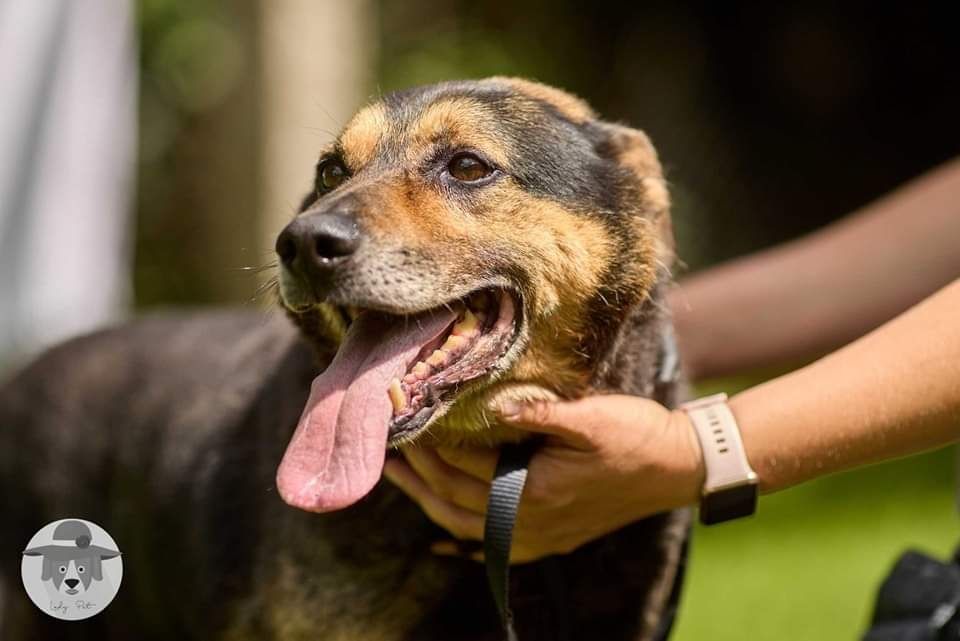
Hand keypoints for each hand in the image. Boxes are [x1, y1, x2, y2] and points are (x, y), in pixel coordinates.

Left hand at [382, 395, 703, 562]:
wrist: (677, 468)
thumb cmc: (636, 436)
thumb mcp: (590, 417)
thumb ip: (539, 412)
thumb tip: (492, 402)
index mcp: (534, 491)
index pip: (466, 468)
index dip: (433, 445)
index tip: (406, 421)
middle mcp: (530, 522)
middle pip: (456, 502)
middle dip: (419, 476)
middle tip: (386, 451)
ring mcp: (540, 535)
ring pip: (468, 527)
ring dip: (431, 503)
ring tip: (402, 482)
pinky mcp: (551, 536)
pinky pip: (494, 546)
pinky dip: (465, 539)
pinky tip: (445, 538)